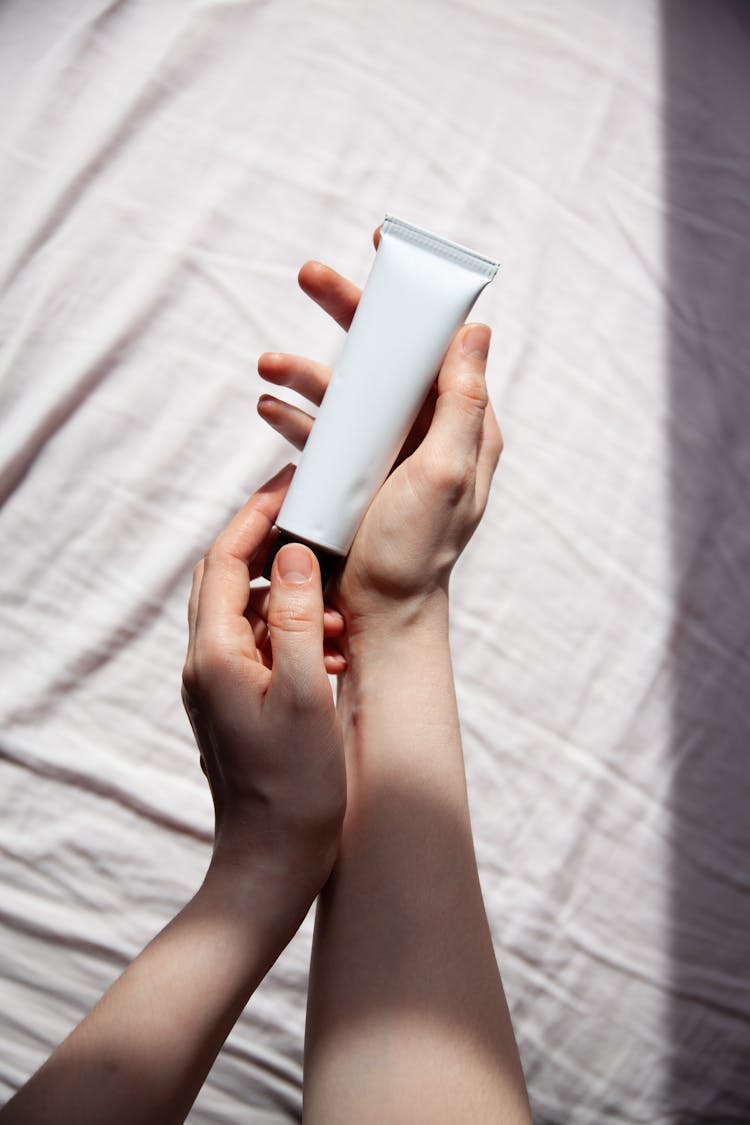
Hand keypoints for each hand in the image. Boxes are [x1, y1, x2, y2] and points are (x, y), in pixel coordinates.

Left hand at [182, 465, 345, 902]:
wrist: (272, 860)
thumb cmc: (293, 787)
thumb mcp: (304, 694)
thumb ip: (294, 617)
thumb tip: (291, 552)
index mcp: (214, 655)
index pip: (223, 559)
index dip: (256, 515)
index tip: (293, 485)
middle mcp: (205, 663)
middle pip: (228, 577)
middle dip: (271, 544)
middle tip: (320, 522)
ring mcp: (218, 684)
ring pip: (247, 611)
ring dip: (289, 594)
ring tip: (337, 605)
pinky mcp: (237, 702)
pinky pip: (260, 646)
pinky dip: (292, 632)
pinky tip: (331, 647)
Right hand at [257, 246, 501, 628]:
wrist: (376, 617)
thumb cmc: (415, 552)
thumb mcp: (446, 474)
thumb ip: (462, 403)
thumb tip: (475, 329)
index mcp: (460, 424)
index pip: (442, 342)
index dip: (416, 295)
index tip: (387, 250)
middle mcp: (425, 430)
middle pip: (387, 354)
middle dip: (348, 313)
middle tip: (309, 276)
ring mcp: (385, 451)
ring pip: (346, 390)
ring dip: (306, 371)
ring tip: (267, 367)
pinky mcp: (352, 474)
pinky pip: (322, 430)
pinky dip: (295, 414)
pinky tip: (268, 407)